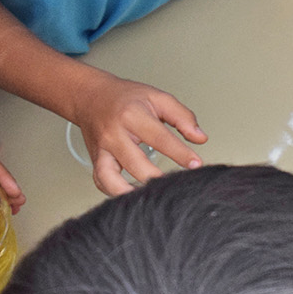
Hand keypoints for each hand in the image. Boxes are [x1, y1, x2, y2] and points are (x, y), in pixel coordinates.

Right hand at [67, 73, 206, 195]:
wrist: (91, 97)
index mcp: (132, 116)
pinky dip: (115, 192)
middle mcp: (114, 134)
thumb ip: (182, 117)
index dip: (180, 154)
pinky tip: (133, 196)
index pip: (160, 138)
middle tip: (177, 185)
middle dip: (158, 178)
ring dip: (133, 192)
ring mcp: (102, 149)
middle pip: (136, 163)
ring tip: (154, 197)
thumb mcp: (158, 98)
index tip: (196, 165)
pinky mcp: (96, 160)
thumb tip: (201, 138)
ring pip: (112, 178)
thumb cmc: (126, 98)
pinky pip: (101, 181)